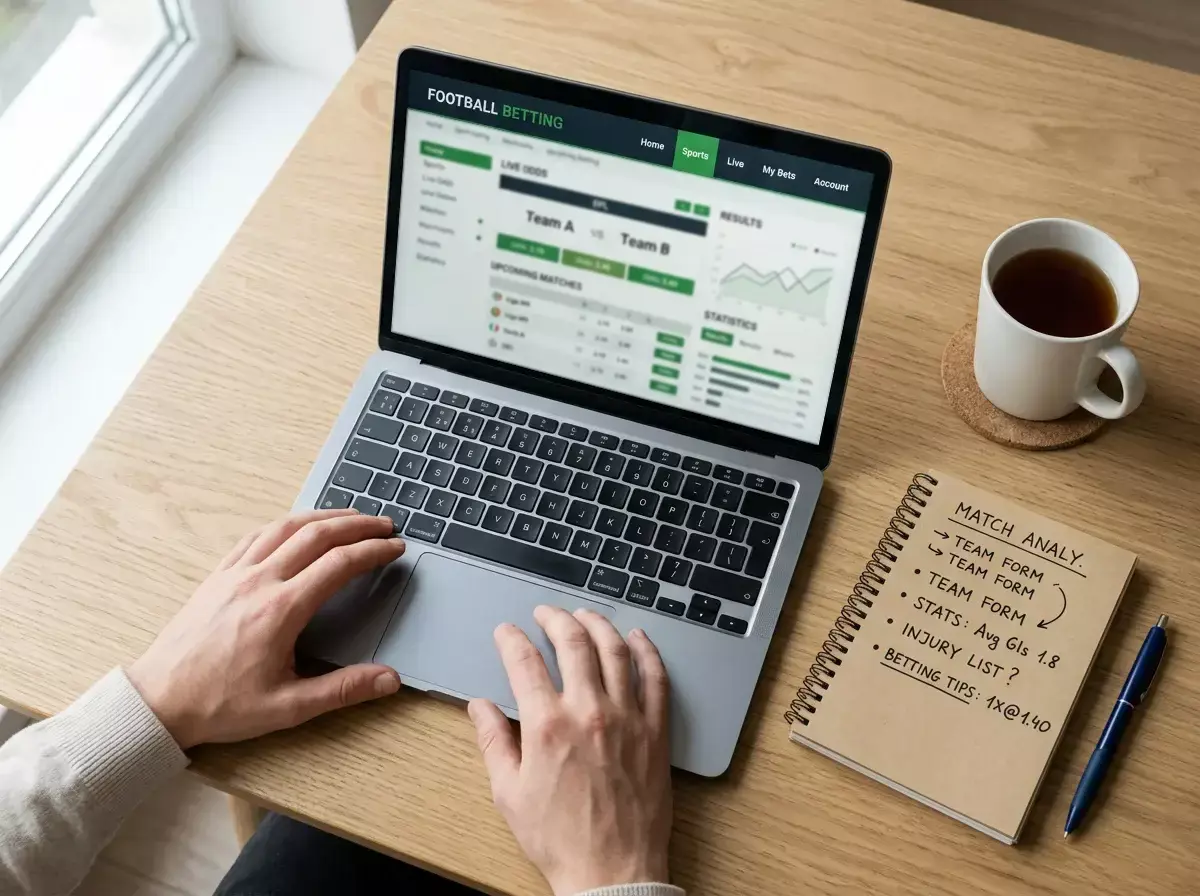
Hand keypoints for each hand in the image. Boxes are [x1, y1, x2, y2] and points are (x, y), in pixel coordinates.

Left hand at [128, 509, 405, 748]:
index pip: (339, 564)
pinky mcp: (217, 576)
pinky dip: (285, 524)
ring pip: (285, 527)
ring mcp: (235, 574)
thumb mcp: (288, 707)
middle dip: (356, 525)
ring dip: (323, 517)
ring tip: (349, 517)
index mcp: (281, 610)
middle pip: (316, 535)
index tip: (395, 548)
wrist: (158, 700)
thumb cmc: (219, 705)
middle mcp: (259, 581)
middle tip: (384, 525)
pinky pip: (256, 536)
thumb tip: (389, 680)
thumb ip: (343, 690)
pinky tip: (295, 526)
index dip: (373, 551)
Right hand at [468, 606, 671, 895]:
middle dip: (555, 619)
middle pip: (573, 643)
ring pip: (616, 652)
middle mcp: (589, 712)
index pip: (525, 662)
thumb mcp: (509, 793)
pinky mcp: (655, 732)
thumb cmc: (559, 839)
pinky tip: (638, 638)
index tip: (507, 631)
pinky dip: (647, 652)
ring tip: (585, 615)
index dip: (512, 639)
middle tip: (546, 612)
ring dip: (599, 625)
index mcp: (547, 726)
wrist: (611, 873)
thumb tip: (479, 707)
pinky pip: (656, 679)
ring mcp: (628, 719)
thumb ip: (493, 742)